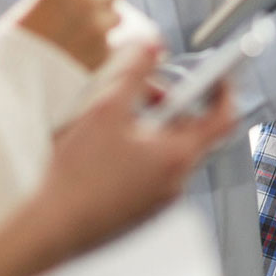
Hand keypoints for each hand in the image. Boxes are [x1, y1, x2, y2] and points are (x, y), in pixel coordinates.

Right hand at [18, 0, 120, 69]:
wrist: (10, 78)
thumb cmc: (16, 37)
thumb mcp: (39, 0)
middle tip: (86, 12)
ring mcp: (98, 25)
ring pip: (116, 17)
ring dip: (103, 24)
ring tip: (77, 35)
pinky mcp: (103, 51)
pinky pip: (108, 43)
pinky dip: (97, 47)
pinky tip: (75, 54)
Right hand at [41, 44, 234, 249]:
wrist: (52, 229)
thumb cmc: (78, 176)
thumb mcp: (106, 109)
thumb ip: (135, 72)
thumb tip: (152, 46)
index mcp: (177, 156)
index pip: (222, 118)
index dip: (223, 90)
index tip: (217, 74)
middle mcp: (176, 180)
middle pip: (190, 131)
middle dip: (170, 104)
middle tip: (143, 91)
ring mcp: (160, 198)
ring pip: (169, 149)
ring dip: (151, 126)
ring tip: (117, 120)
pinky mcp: (143, 209)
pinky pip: (153, 169)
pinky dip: (140, 150)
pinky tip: (107, 149)